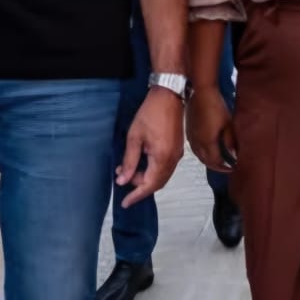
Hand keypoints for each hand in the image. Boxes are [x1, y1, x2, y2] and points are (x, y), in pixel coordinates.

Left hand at [117, 87, 183, 208]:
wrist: (169, 95)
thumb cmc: (150, 113)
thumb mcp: (134, 137)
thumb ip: (129, 161)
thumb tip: (122, 180)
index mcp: (162, 158)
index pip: (149, 185)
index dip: (136, 196)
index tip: (125, 203)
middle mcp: (173, 160)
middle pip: (156, 183)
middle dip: (139, 185)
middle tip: (122, 177)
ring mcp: (177, 155)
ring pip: (162, 176)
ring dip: (145, 177)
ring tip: (128, 169)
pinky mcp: (177, 149)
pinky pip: (165, 168)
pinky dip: (153, 170)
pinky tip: (141, 161)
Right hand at [185, 87, 235, 174]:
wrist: (201, 92)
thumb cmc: (215, 106)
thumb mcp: (228, 124)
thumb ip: (231, 141)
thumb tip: (234, 154)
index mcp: (208, 143)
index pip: (216, 162)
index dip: (225, 167)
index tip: (233, 167)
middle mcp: (197, 143)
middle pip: (206, 162)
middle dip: (217, 166)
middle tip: (226, 166)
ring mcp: (191, 137)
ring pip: (199, 156)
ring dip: (208, 160)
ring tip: (218, 159)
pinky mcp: (188, 131)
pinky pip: (195, 148)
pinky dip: (202, 152)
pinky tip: (207, 148)